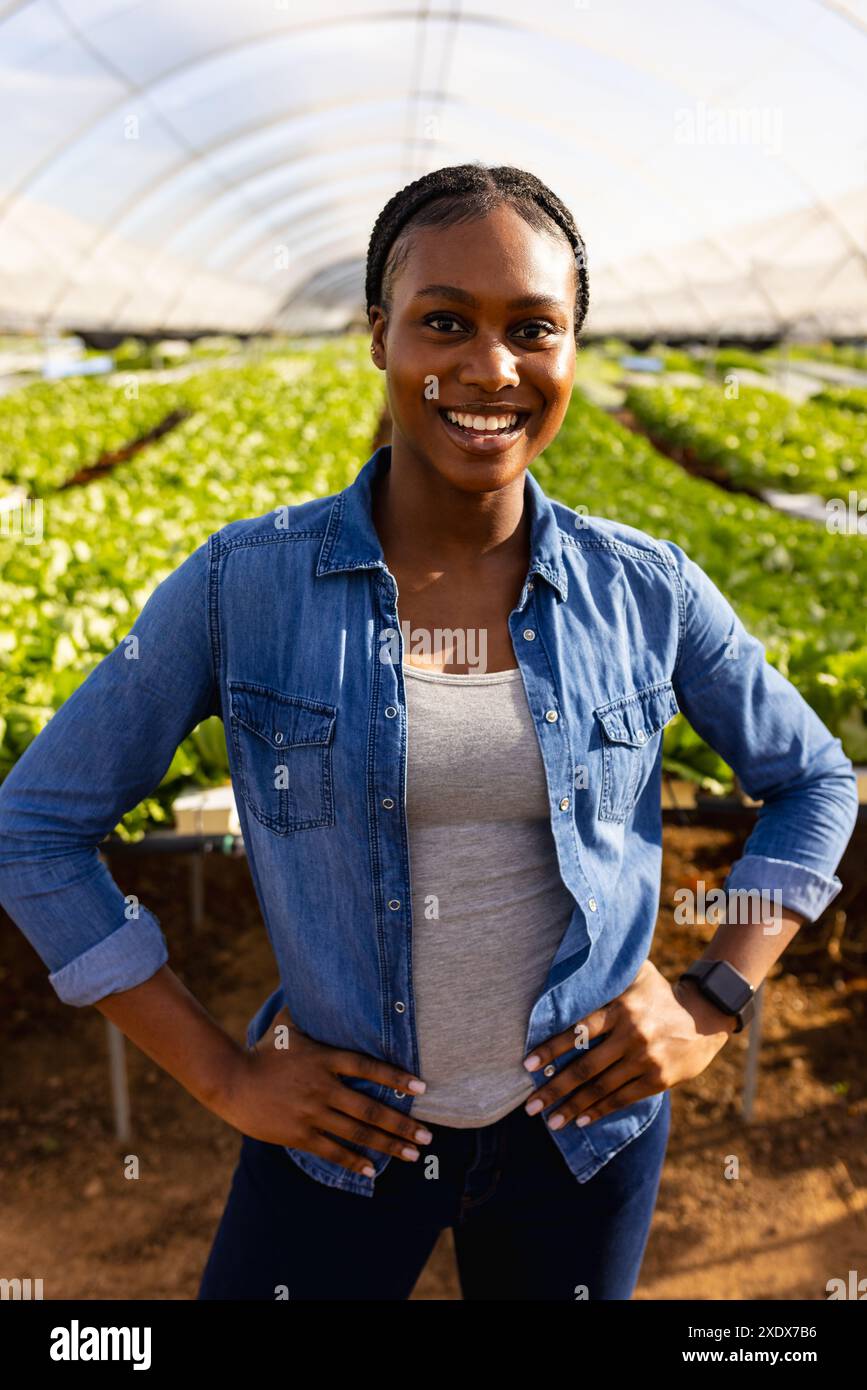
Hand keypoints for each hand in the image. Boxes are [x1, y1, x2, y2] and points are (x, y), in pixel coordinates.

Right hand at [213, 1008, 432, 1178]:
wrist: (230, 1081)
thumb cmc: (263, 1049)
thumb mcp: (288, 1024)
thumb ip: (309, 1008)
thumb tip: (318, 977)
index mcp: (324, 1059)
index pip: (368, 1068)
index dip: (396, 1077)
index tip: (421, 1087)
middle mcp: (322, 1088)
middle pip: (371, 1109)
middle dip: (402, 1125)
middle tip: (427, 1136)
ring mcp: (311, 1113)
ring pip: (357, 1133)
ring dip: (387, 1145)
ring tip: (412, 1154)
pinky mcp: (299, 1134)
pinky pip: (332, 1150)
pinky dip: (354, 1161)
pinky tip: (372, 1170)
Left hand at [522, 959, 734, 1129]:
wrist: (705, 1017)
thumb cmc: (659, 994)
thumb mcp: (637, 974)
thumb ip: (609, 971)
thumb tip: (576, 953)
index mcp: (621, 1009)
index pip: (579, 1031)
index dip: (551, 1049)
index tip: (527, 1064)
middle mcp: (631, 1035)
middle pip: (585, 1067)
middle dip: (555, 1089)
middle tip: (530, 1106)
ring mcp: (645, 1060)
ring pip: (601, 1088)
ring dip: (573, 1107)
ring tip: (550, 1122)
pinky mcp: (657, 1079)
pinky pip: (622, 1098)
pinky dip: (600, 1110)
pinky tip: (580, 1121)